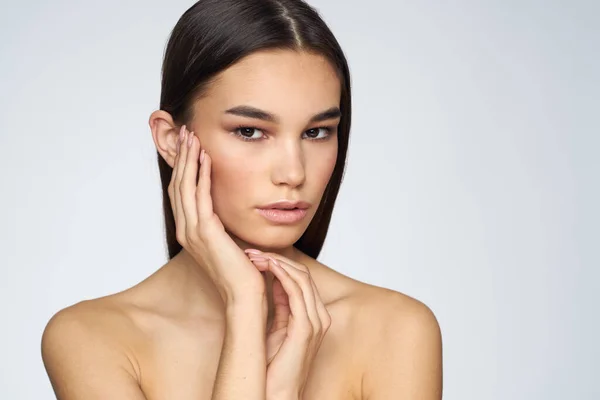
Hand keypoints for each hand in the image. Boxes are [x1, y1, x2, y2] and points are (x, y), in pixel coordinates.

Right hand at [169, 125, 265, 304]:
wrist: (245, 296)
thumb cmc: (243, 272)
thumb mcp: (231, 242)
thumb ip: (225, 226)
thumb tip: (230, 212)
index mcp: (190, 233)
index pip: (183, 193)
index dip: (184, 168)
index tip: (189, 146)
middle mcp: (186, 231)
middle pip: (179, 185)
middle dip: (182, 157)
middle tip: (185, 132)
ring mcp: (192, 232)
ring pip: (185, 187)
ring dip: (189, 160)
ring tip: (192, 137)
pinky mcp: (205, 232)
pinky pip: (200, 196)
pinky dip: (201, 175)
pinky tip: (205, 158)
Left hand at [245, 250, 331, 398]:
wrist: (276, 394)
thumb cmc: (273, 366)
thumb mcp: (276, 327)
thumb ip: (280, 304)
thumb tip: (273, 278)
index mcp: (313, 315)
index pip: (301, 279)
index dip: (279, 263)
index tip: (256, 256)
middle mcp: (319, 316)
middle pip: (303, 275)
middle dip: (277, 259)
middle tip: (252, 252)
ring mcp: (316, 322)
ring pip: (301, 279)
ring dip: (276, 263)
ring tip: (254, 257)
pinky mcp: (306, 328)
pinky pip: (296, 293)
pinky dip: (281, 275)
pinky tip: (266, 267)